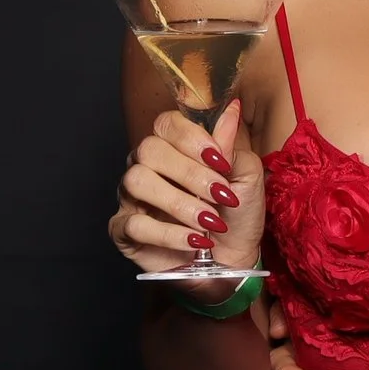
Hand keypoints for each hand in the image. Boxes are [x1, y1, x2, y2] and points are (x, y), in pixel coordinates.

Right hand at [109, 99, 265, 274]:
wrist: (232, 260)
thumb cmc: (237, 215)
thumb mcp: (245, 178)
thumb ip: (230, 146)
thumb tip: (230, 109)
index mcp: (174, 148)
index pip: (167, 124)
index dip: (191, 138)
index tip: (221, 161)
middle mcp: (147, 166)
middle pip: (149, 149)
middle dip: (190, 173)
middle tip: (221, 195)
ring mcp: (132, 197)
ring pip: (136, 181)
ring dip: (180, 203)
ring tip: (210, 222)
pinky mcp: (124, 230)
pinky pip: (134, 223)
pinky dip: (170, 233)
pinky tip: (196, 241)